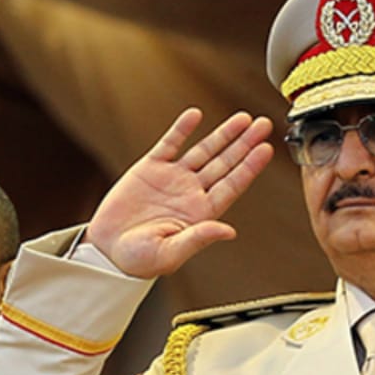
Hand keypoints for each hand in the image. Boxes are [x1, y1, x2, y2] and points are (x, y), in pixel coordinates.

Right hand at [84, 108, 273, 278]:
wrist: (108, 251)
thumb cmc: (139, 260)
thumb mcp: (170, 253)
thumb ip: (198, 238)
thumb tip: (229, 231)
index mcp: (201, 213)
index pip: (232, 185)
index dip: (250, 167)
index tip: (265, 149)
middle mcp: (191, 192)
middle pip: (225, 163)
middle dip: (245, 143)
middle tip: (264, 124)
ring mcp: (173, 178)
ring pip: (204, 150)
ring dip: (223, 134)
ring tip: (243, 118)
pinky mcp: (151, 169)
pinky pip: (170, 144)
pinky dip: (182, 130)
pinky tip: (195, 115)